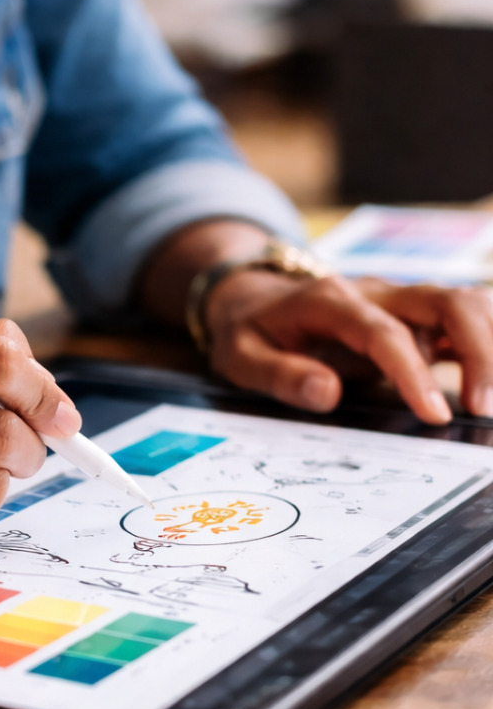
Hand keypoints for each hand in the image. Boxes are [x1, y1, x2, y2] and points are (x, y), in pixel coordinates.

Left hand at [205, 270, 492, 422]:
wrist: (251, 295)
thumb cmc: (249, 330)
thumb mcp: (241, 356)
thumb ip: (281, 375)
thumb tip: (327, 393)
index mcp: (332, 302)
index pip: (386, 333)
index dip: (413, 372)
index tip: (435, 414)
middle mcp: (376, 293)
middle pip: (447, 301)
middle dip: (479, 349)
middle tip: (482, 406)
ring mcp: (400, 300)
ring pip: (465, 302)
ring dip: (489, 343)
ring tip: (489, 398)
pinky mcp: (414, 315)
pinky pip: (463, 318)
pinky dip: (484, 342)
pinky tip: (488, 383)